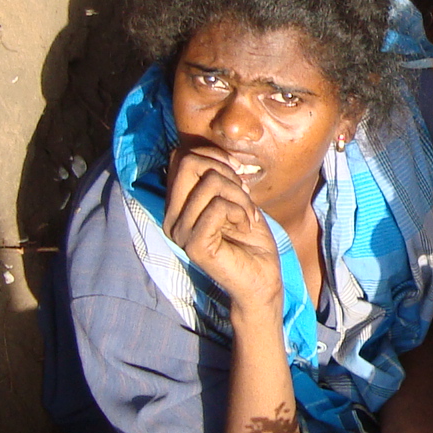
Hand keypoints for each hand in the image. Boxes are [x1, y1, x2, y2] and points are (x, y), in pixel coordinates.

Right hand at [163, 147, 281, 316]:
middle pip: (189, 162)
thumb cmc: (250, 237)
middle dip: (225, 170)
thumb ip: (218, 176)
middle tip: (242, 192)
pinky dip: (240, 211)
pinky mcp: (193, 245)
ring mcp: (179, 232)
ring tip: (246, 215)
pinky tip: (244, 227)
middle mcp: (171, 217)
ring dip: (240, 195)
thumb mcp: (234, 197)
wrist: (262, 276)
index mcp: (176, 205)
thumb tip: (217, 155)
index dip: (213, 155)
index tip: (236, 173)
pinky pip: (218, 206)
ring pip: (210, 183)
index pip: (181, 156)